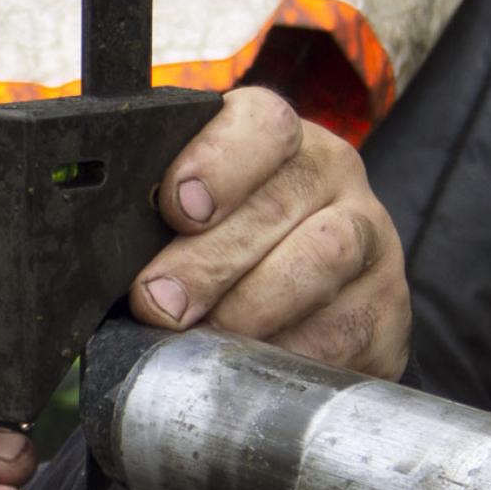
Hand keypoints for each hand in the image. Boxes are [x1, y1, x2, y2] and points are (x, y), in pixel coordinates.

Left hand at [130, 89, 410, 378]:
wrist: (310, 307)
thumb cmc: (223, 252)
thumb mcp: (183, 221)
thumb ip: (150, 224)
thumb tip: (102, 261)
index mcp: (277, 141)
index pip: (262, 124)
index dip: (218, 162)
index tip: (177, 208)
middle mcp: (332, 176)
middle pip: (282, 204)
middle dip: (209, 261)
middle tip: (158, 303)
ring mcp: (371, 239)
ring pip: (323, 259)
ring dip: (251, 306)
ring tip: (204, 338)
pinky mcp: (388, 307)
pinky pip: (344, 331)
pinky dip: (289, 353)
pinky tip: (253, 365)